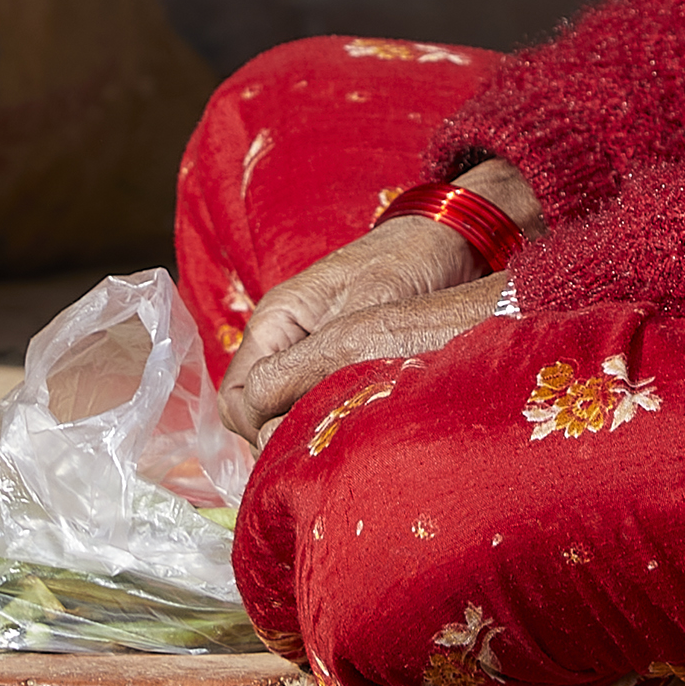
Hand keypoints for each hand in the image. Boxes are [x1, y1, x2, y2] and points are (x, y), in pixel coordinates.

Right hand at [222, 211, 509, 452]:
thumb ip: (317, 364)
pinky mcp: (334, 356)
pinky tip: (357, 424)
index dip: (259, 429)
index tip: (302, 441)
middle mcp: (282, 338)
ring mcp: (306, 348)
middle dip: (277, 435)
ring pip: (280, 409)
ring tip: (346, 435)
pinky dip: (325, 417)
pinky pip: (311, 399)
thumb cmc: (407, 263)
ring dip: (303, 428)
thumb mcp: (363, 315)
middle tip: (326, 446)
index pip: (237, 398)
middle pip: (251, 410)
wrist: (446, 239)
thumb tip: (272, 420)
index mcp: (274, 322)